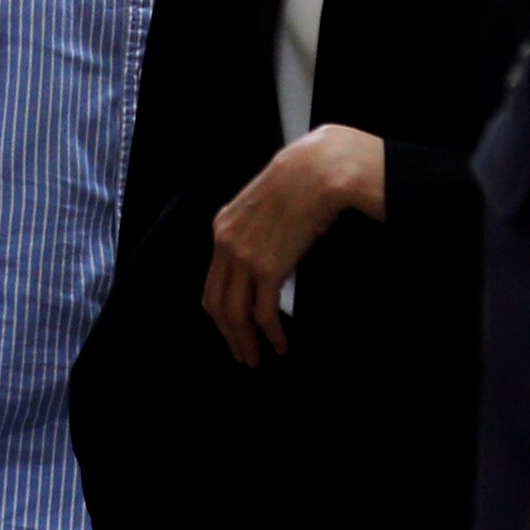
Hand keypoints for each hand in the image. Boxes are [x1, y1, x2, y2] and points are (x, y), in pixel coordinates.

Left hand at [203, 125, 383, 367]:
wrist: (318, 171)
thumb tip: (262, 259)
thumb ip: (253, 231)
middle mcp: (225, 244)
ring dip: (246, 342)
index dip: (221, 313)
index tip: (232, 331)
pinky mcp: (267, 267)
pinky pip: (262, 312)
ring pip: (235, 314)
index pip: (212, 283)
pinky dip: (270, 334)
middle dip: (228, 336)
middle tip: (243, 356)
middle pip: (217, 304)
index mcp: (222, 228)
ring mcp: (244, 257)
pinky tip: (280, 344)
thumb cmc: (300, 182)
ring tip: (257, 358)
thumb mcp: (262, 204)